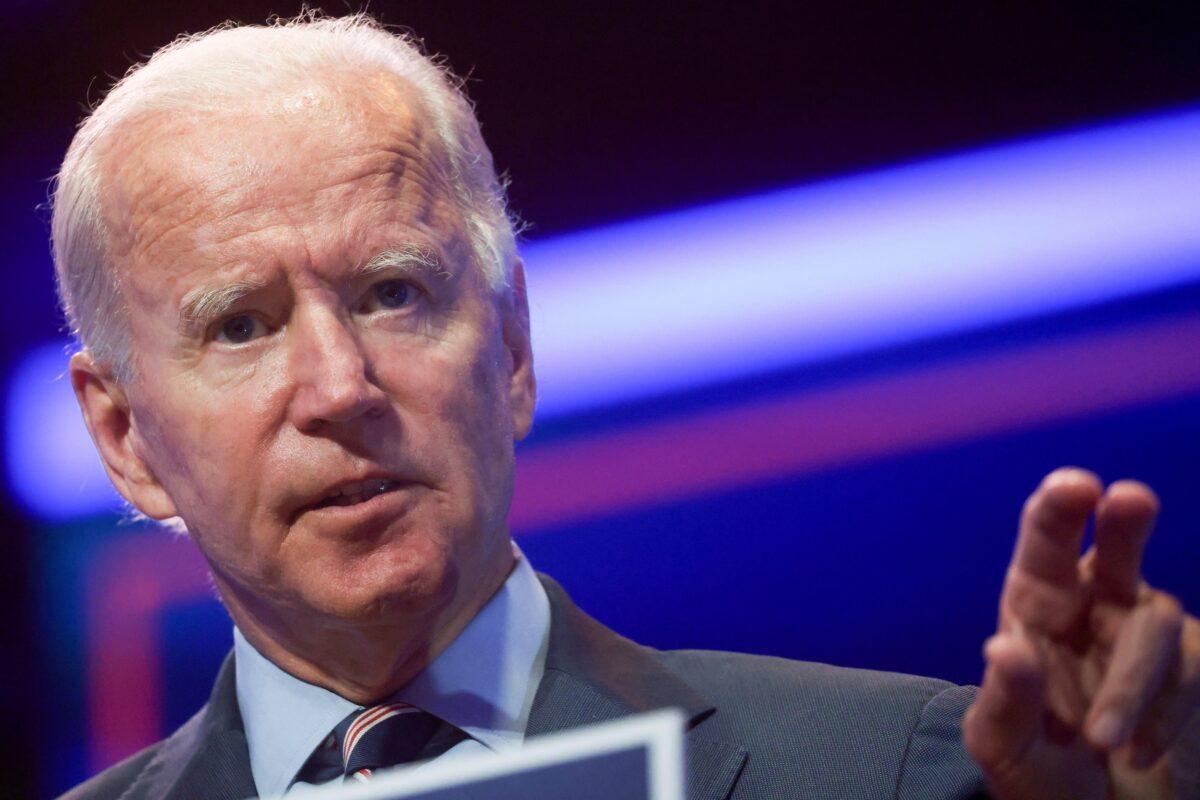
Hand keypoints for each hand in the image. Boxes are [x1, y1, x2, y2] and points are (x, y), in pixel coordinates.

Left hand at [962, 468, 1199, 798]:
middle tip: (1129, 498)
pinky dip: (1164, 714)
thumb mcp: (1002, 744)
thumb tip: (1006, 646)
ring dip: (1132, 684)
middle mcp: (1094, 606)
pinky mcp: (1189, 674)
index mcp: (1037, 605)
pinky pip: (1192, 672)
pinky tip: (1139, 752)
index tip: (1079, 486)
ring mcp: (1146, 635)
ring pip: (1156, 626)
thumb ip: (1004, 699)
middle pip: (1116, 548)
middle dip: (1126, 520)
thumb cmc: (1035, 769)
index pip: (1045, 544)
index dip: (1060, 508)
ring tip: (1104, 742)